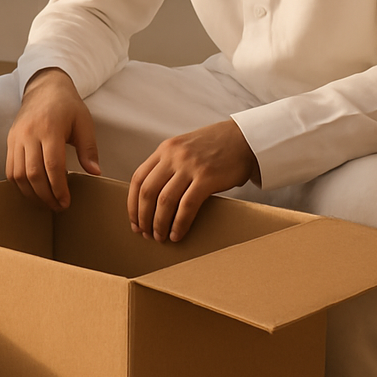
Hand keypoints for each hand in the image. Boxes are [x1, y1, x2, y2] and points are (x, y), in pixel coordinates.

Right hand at [6, 68, 99, 210]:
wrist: (45, 88)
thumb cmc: (68, 106)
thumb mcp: (84, 123)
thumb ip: (88, 148)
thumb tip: (94, 172)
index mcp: (50, 128)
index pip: (52, 165)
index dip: (59, 188)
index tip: (66, 202)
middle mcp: (29, 134)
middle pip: (33, 173)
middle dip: (45, 195)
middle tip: (58, 207)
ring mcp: (16, 137)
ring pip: (18, 174)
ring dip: (31, 193)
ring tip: (46, 202)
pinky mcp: (10, 141)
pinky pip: (9, 169)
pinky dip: (19, 184)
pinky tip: (32, 191)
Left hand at [128, 119, 258, 241]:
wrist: (245, 139)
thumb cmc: (215, 148)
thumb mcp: (185, 149)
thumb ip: (169, 165)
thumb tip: (154, 198)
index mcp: (165, 149)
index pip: (138, 179)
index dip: (132, 203)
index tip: (134, 221)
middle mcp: (173, 156)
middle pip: (147, 191)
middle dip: (143, 217)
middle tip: (144, 233)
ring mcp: (190, 166)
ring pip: (165, 200)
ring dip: (159, 223)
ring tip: (159, 237)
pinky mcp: (207, 178)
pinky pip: (187, 205)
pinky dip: (179, 223)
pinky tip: (176, 235)